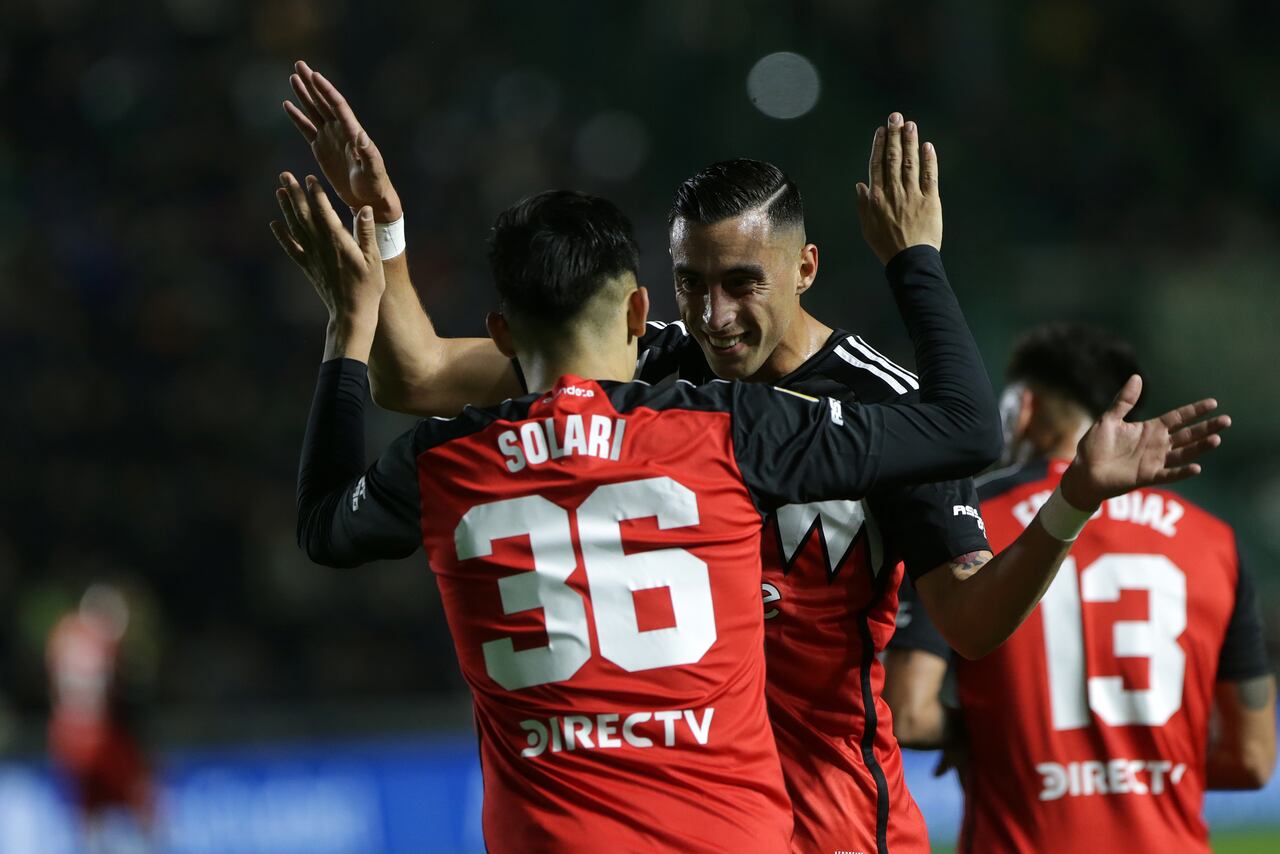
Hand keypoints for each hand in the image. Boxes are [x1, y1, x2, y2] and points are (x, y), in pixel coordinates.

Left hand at [271, 172, 384, 356]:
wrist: (351, 313)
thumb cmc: (368, 287)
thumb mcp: (374, 259)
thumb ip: (367, 232)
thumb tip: (364, 208)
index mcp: (339, 242)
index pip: (324, 213)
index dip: (316, 194)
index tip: (309, 178)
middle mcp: (321, 246)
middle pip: (304, 215)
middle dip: (294, 194)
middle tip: (285, 175)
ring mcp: (312, 257)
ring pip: (295, 227)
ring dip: (287, 208)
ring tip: (280, 190)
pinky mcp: (308, 267)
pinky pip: (291, 248)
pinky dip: (282, 236)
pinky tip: (274, 224)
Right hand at [284, 61, 402, 221]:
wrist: (369, 197)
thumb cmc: (375, 184)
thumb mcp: (373, 170)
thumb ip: (368, 153)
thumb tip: (361, 135)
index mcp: (353, 132)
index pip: (338, 105)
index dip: (326, 90)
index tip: (314, 75)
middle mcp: (340, 130)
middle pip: (323, 101)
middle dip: (311, 83)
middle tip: (299, 64)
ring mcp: (330, 138)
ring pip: (314, 110)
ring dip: (303, 94)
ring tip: (293, 77)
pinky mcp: (321, 148)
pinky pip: (306, 128)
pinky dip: (297, 117)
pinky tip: (287, 104)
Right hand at [856, 112, 941, 264]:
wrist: (909, 260)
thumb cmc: (887, 246)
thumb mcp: (867, 227)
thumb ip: (863, 204)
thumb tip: (860, 185)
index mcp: (876, 197)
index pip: (877, 164)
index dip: (879, 145)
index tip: (882, 130)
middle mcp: (893, 191)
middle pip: (892, 158)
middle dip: (894, 135)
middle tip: (896, 117)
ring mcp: (912, 194)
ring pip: (910, 162)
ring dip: (910, 142)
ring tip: (910, 124)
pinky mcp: (930, 200)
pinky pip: (929, 176)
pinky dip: (929, 160)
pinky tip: (927, 146)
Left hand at [1059, 375, 1229, 509]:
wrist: (1084, 471)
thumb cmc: (1095, 446)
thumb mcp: (1109, 419)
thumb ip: (1124, 401)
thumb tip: (1136, 377)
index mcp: (1149, 430)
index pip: (1178, 418)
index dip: (1194, 411)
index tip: (1213, 403)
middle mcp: (1156, 445)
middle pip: (1187, 434)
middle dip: (1207, 427)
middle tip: (1226, 420)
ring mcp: (1154, 461)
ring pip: (1183, 453)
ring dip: (1200, 447)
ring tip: (1217, 439)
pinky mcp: (1147, 476)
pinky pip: (1169, 474)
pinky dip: (1182, 472)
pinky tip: (1196, 467)